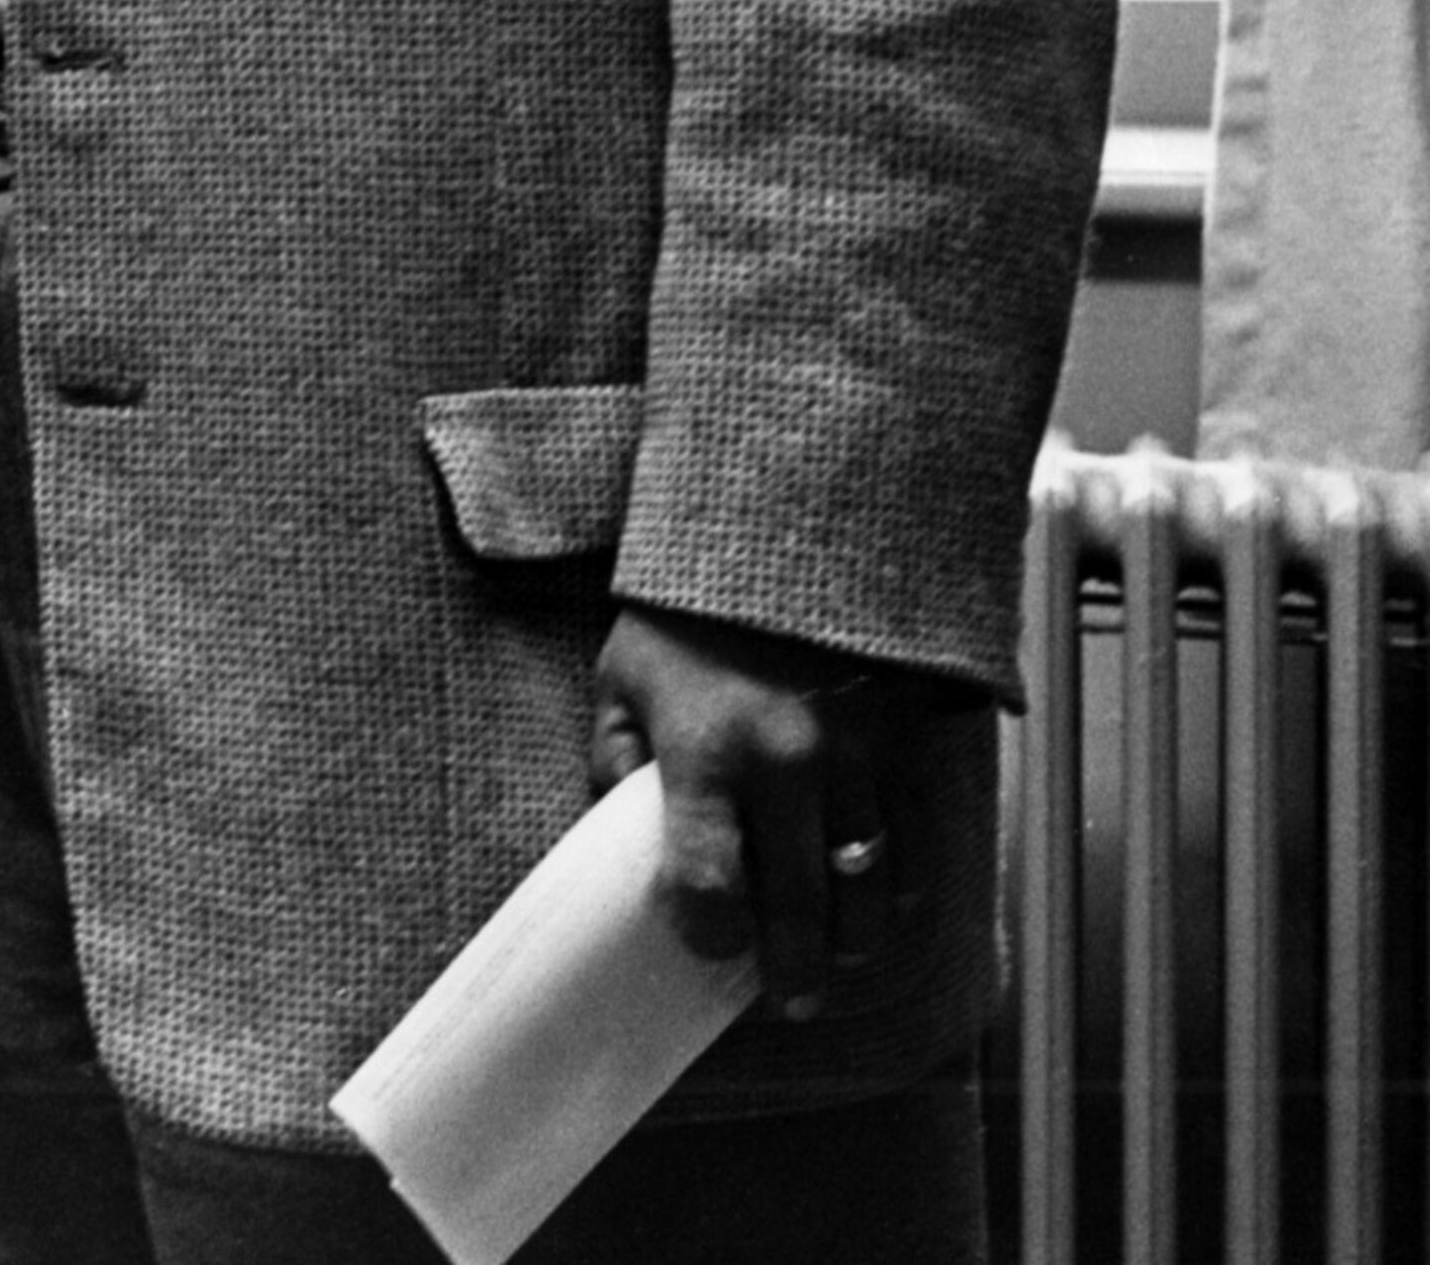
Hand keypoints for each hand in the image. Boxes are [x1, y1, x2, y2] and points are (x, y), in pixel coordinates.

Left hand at [590, 602, 955, 1019]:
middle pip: (798, 909)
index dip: (707, 935)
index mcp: (704, 750)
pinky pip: (914, 841)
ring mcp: (855, 758)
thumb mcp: (623, 675)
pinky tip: (882, 905)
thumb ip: (615, 759)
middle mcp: (785, 765)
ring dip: (853, 942)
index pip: (707, 883)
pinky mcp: (904, 744)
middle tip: (788, 1002)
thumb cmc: (687, 609)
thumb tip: (618, 837)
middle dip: (792, 973)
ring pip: (866, 888)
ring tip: (835, 964)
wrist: (787, 528)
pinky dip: (902, 886)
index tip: (706, 949)